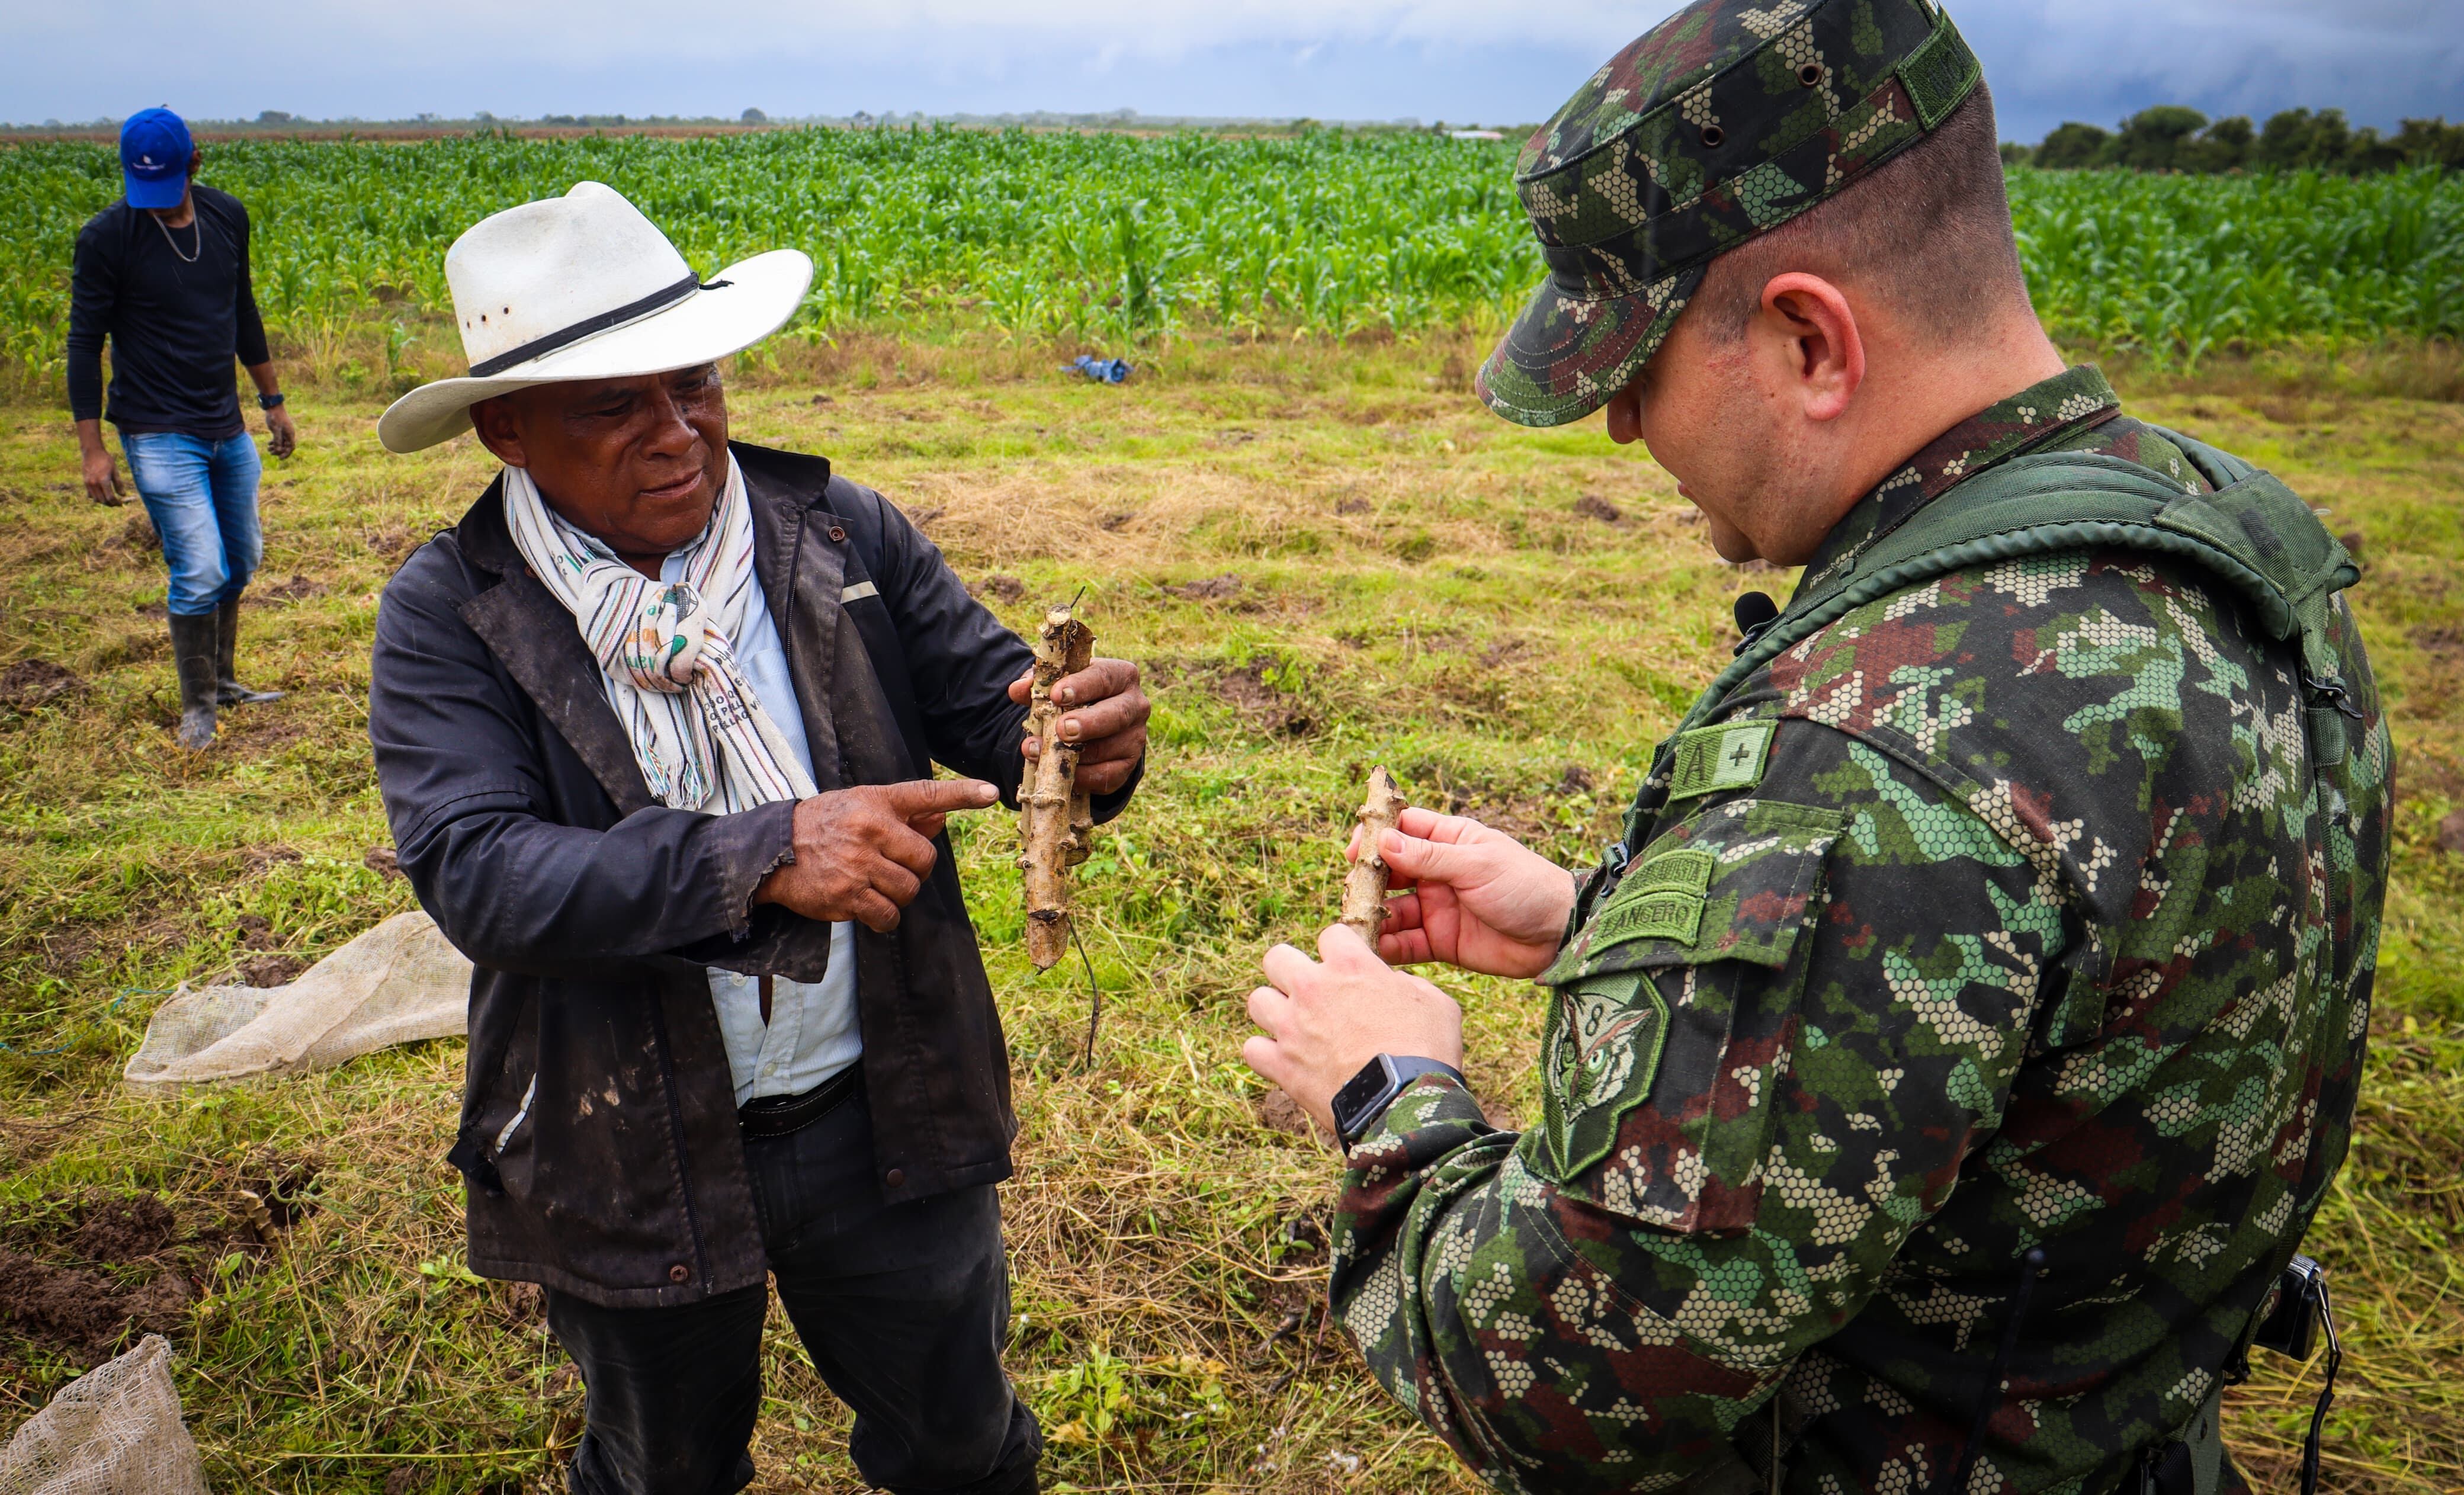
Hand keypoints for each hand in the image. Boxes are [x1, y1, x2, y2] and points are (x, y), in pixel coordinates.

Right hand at [82, 443, 122, 505]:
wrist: (92, 453)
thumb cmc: (106, 460)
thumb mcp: (115, 471)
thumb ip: (118, 484)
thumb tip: (123, 495)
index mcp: (103, 481)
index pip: (110, 497)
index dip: (116, 503)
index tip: (121, 503)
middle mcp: (94, 484)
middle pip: (103, 500)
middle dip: (111, 504)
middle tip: (117, 503)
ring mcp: (88, 484)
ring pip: (96, 499)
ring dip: (103, 502)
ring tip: (110, 500)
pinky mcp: (85, 482)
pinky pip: (90, 495)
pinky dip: (96, 497)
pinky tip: (102, 495)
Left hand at [265, 404, 296, 459]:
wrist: (273, 407)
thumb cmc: (275, 417)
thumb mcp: (276, 429)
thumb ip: (277, 440)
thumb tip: (278, 450)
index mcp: (290, 434)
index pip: (291, 447)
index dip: (286, 454)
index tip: (280, 458)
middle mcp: (289, 434)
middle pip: (286, 446)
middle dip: (279, 451)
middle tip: (271, 453)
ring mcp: (285, 431)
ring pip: (282, 443)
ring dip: (276, 447)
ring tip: (268, 449)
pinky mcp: (280, 429)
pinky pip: (279, 438)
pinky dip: (275, 442)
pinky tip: (269, 444)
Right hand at [752, 778, 997, 931]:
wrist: (773, 851)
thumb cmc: (825, 826)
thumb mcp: (861, 807)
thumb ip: (905, 816)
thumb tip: (943, 820)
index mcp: (875, 803)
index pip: (926, 794)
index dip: (961, 794)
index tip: (991, 792)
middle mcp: (869, 830)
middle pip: (924, 860)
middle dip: (915, 870)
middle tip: (892, 867)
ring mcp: (858, 865)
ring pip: (909, 891)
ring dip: (899, 895)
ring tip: (875, 885)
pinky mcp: (847, 897)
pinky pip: (888, 916)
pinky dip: (885, 917)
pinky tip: (868, 905)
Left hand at [1008, 656, 1147, 795]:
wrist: (1093, 727)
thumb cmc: (1075, 698)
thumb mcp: (1058, 686)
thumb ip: (1038, 685)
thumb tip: (1018, 689)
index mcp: (1120, 675)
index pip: (1104, 677)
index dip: (1081, 686)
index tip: (1058, 695)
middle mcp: (1135, 705)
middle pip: (1117, 714)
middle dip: (1088, 723)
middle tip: (1062, 730)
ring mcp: (1135, 737)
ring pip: (1110, 748)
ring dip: (1073, 754)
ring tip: (1038, 752)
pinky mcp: (1128, 765)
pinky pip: (1107, 775)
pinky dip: (1082, 776)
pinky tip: (1060, 773)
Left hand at [1242, 925, 1464, 1137]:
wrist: (1406, 1102)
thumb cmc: (1428, 1049)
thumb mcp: (1435, 1002)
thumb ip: (1406, 984)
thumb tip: (1391, 986)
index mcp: (1350, 965)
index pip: (1330, 935)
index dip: (1341, 951)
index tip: (1349, 970)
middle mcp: (1312, 988)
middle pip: (1275, 958)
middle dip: (1291, 971)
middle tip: (1311, 992)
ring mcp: (1291, 1027)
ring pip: (1257, 1000)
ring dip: (1274, 1011)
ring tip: (1294, 1026)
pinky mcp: (1281, 1065)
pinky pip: (1252, 1049)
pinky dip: (1266, 1055)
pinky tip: (1286, 1061)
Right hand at [1356, 808, 1576, 978]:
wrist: (1559, 933)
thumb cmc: (1525, 885)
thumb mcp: (1477, 864)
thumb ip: (1429, 857)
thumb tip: (1383, 842)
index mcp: (1449, 842)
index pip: (1403, 830)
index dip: (1376, 837)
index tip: (1355, 851)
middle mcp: (1438, 873)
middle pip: (1389, 872)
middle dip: (1368, 882)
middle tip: (1354, 894)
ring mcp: (1437, 908)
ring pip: (1393, 910)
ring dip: (1373, 917)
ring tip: (1355, 926)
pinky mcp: (1441, 941)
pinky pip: (1406, 944)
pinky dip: (1388, 947)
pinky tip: (1372, 950)